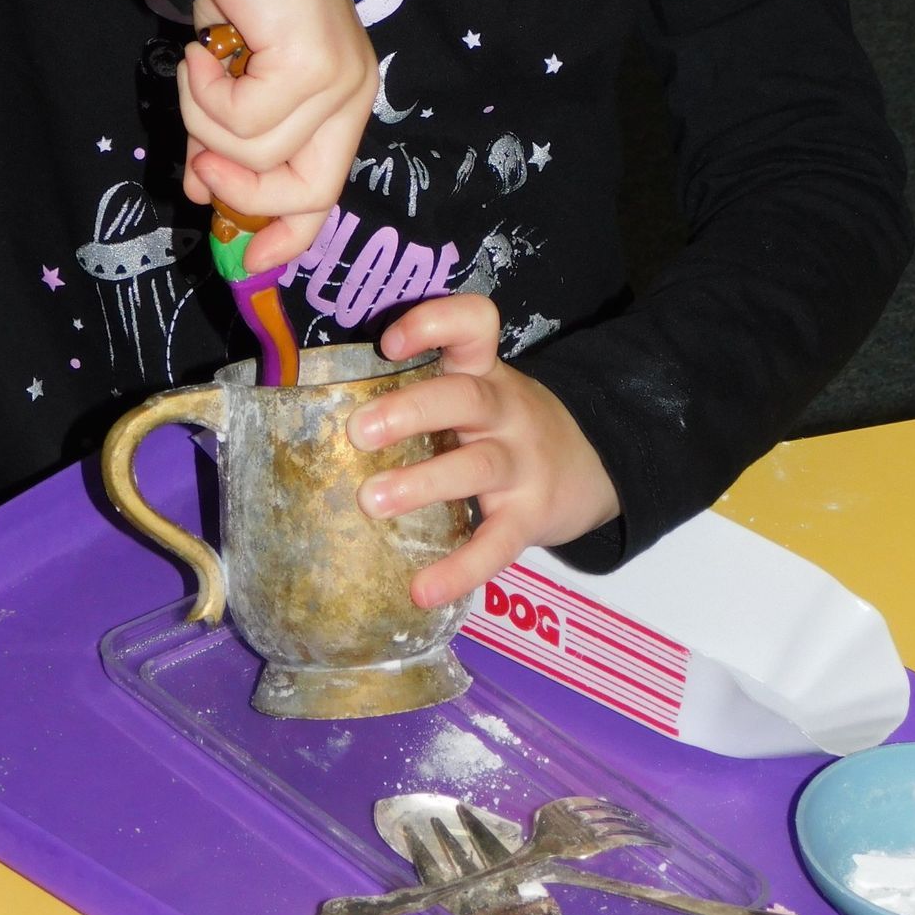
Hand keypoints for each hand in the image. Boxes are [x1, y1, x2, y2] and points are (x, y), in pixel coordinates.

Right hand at [179, 0, 376, 274]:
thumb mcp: (223, 80)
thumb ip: (220, 139)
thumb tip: (201, 190)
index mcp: (340, 101)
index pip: (326, 193)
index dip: (287, 235)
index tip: (246, 262)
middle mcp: (352, 93)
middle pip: (308, 193)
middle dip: (243, 192)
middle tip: (199, 158)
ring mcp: (340, 79)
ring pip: (260, 156)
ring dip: (205, 119)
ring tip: (201, 65)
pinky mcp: (315, 64)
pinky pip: (245, 121)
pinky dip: (206, 90)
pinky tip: (205, 46)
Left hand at [347, 296, 620, 608]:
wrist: (595, 467)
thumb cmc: (506, 428)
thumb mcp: (479, 393)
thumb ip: (422, 393)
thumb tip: (319, 414)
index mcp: (484, 372)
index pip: (473, 325)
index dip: (434, 324)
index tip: (389, 343)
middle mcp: (504, 410)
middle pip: (464, 397)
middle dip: (411, 409)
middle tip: (358, 431)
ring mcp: (521, 463)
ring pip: (476, 465)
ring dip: (423, 482)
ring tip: (371, 501)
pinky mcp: (531, 516)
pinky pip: (497, 542)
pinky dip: (461, 568)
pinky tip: (423, 590)